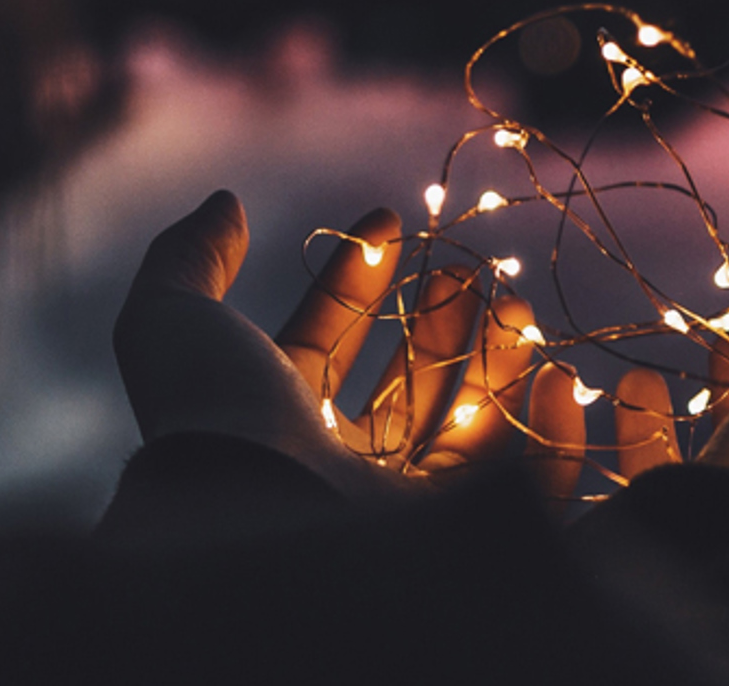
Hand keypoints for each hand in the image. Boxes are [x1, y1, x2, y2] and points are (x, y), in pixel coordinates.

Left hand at [113, 190, 585, 503]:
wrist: (258, 506)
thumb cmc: (216, 411)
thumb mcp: (173, 319)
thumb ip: (191, 258)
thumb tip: (226, 202)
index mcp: (275, 412)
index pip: (325, 337)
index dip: (354, 277)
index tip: (388, 221)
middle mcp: (334, 458)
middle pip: (399, 380)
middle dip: (434, 317)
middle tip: (464, 269)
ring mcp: (395, 497)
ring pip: (461, 422)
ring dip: (493, 359)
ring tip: (515, 304)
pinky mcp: (453, 527)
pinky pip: (518, 479)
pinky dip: (547, 428)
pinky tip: (555, 372)